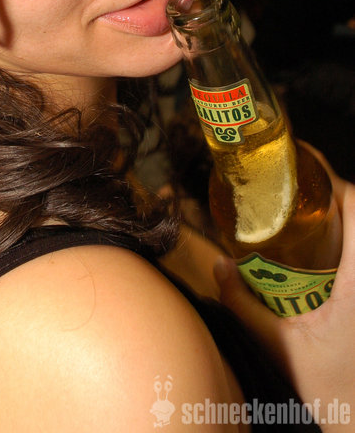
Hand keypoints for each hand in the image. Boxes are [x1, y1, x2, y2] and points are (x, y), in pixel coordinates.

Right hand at [213, 165, 354, 431]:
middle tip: (298, 189)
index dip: (336, 182)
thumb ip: (243, 305)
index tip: (306, 169)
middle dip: (334, 195)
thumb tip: (219, 266)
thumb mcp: (278, 347)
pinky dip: (347, 239)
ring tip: (307, 214)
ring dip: (342, 218)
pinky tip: (324, 249)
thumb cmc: (331, 391)